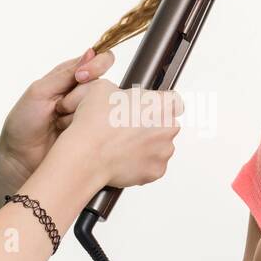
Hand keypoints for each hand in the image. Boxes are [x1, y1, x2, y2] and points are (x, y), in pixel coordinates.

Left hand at [0, 47, 115, 184]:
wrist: (20, 158)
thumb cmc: (23, 123)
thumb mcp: (39, 92)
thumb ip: (65, 74)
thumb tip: (90, 53)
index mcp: (68, 78)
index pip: (96, 60)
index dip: (96, 65)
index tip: (82, 76)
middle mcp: (83, 94)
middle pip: (104, 82)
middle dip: (87, 93)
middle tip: (63, 106)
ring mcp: (90, 114)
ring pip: (106, 104)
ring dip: (84, 112)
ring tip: (61, 124)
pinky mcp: (95, 133)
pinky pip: (105, 125)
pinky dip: (91, 127)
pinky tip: (74, 133)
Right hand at [55, 79, 182, 188]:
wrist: (86, 154)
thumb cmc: (95, 124)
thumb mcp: (104, 88)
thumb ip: (122, 91)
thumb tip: (119, 96)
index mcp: (161, 104)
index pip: (174, 101)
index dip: (160, 105)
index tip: (151, 110)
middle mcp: (168, 128)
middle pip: (167, 125)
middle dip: (152, 127)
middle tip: (129, 129)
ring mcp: (164, 151)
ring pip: (160, 147)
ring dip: (147, 146)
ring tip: (123, 145)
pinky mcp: (157, 171)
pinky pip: (152, 166)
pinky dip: (141, 164)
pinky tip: (124, 158)